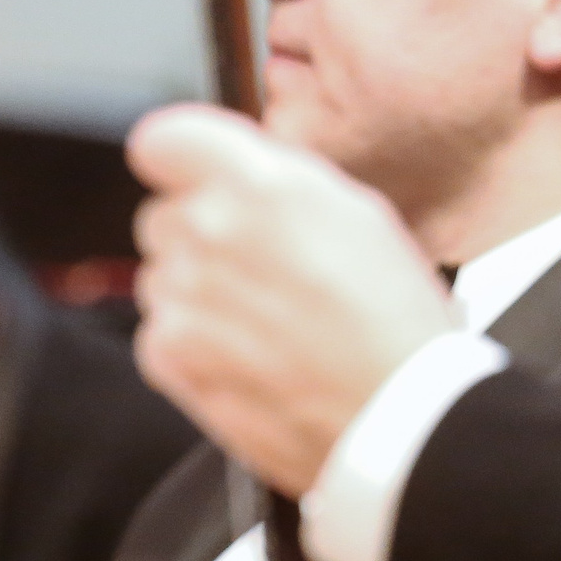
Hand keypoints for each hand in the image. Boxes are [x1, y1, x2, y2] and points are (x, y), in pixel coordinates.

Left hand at [128, 104, 457, 494]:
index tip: (196, 179)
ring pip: (161, 277)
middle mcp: (209, 230)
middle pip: (161, 216)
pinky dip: (192, 347)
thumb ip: (279, 185)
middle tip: (261, 270)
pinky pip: (158, 335)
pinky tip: (249, 360)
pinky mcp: (171, 358)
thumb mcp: (357, 214)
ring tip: (266, 325)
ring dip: (198, 293)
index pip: (161, 142)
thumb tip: (237, 179)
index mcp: (258, 181)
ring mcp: (183, 297)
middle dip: (199, 236)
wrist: (402, 417)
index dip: (180, 163)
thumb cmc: (397, 319)